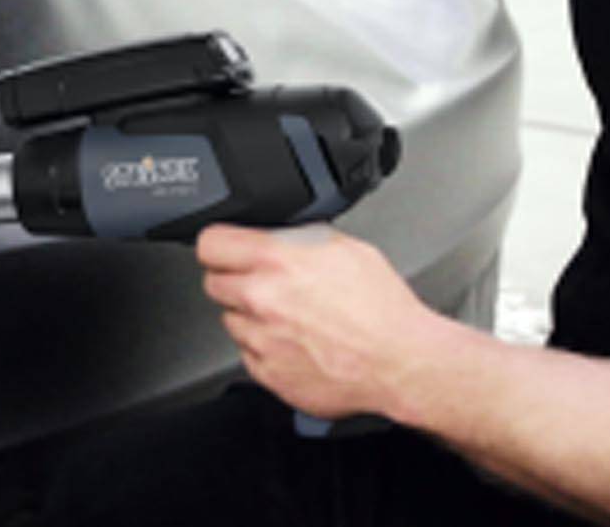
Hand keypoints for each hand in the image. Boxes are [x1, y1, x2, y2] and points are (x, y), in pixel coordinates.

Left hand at [196, 224, 443, 421]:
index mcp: (277, 261)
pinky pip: (248, 353)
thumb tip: (279, 236)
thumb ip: (300, 240)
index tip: (224, 249)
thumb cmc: (382, 309)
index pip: (210, 244)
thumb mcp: (345, 248)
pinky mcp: (267, 373)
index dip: (219, 245)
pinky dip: (265, 348)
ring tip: (290, 317)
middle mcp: (261, 299)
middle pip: (213, 282)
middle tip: (264, 284)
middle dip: (234, 280)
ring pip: (231, 320)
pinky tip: (296, 342)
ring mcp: (261, 339)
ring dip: (251, 316)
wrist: (399, 362)